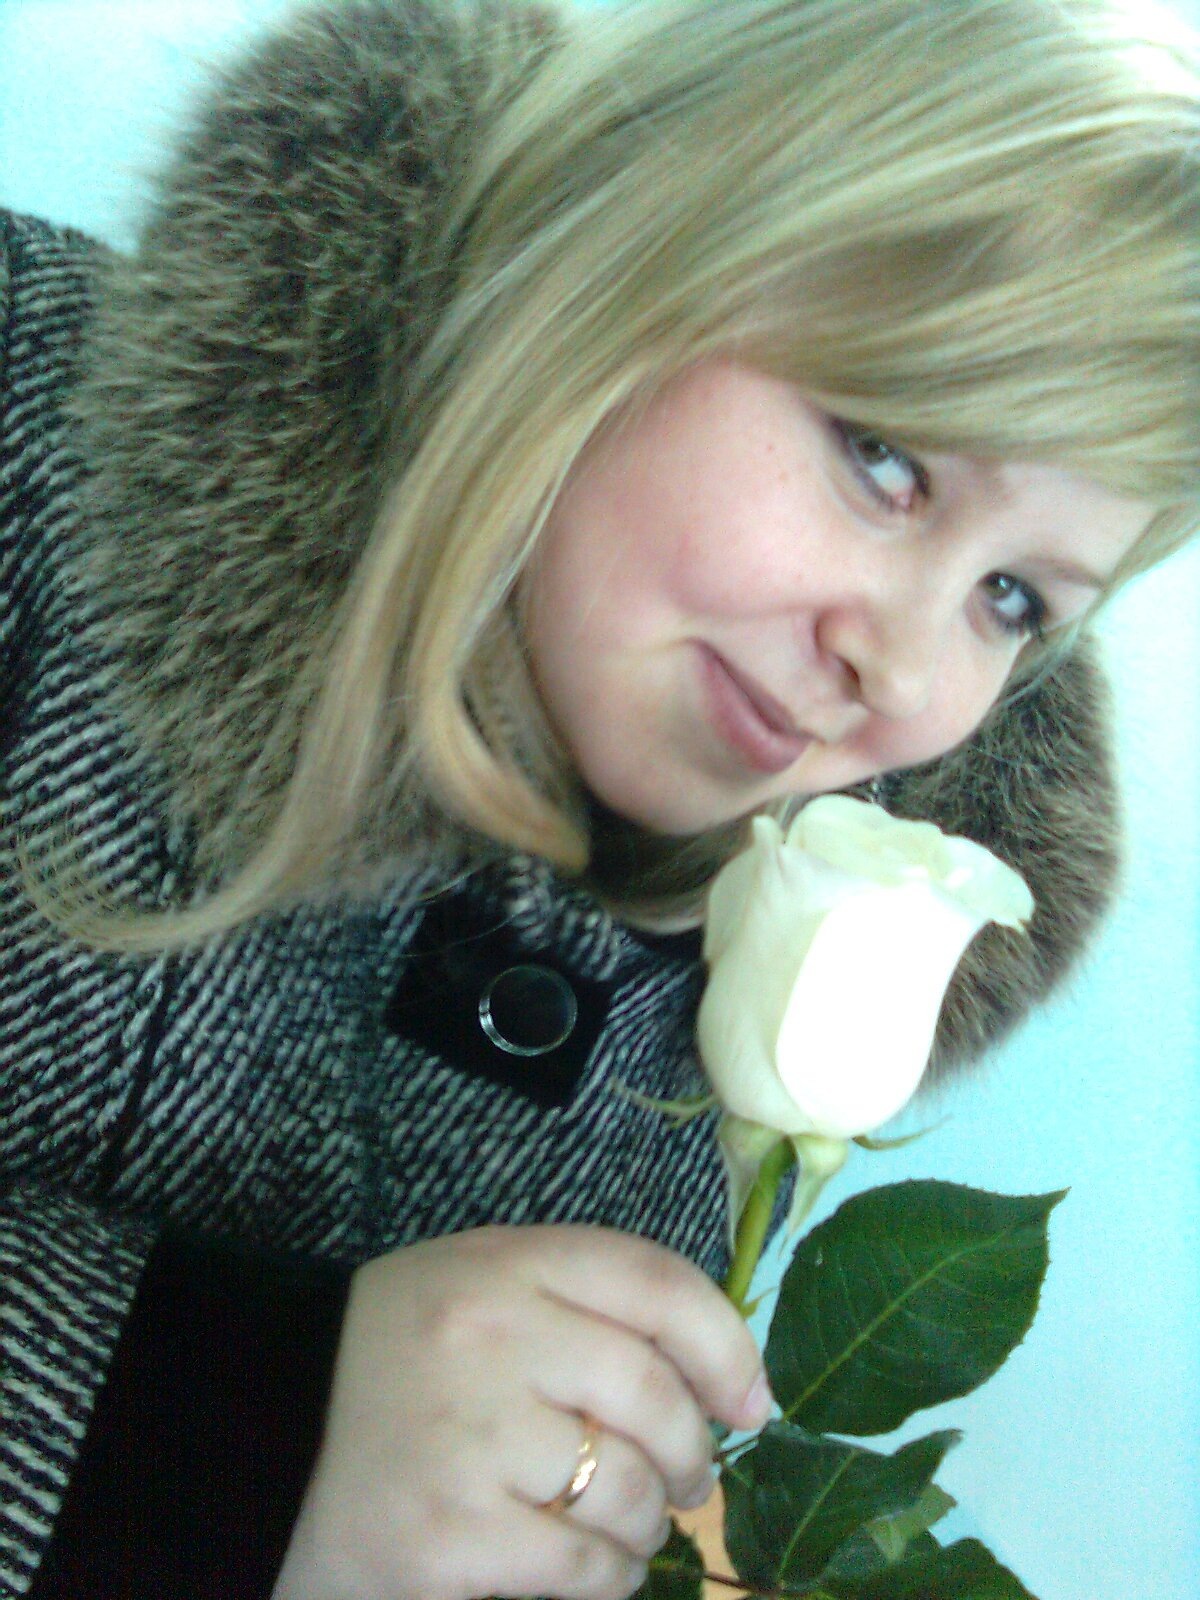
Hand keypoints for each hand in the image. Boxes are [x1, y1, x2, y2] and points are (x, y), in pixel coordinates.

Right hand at [271, 1224, 771, 1599]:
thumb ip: (591, 1313)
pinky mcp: (449, 1536)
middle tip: (683, 1479)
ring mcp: (467, 1437)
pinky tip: (584, 1568)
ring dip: (645, 1526)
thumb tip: (737, 1389)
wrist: (264, 1434)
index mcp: (505, 1263)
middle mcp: (489, 1335)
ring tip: (622, 1526)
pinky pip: (581, 1567)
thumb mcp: (487, 1293)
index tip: (751, 1404)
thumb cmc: (403, 1365)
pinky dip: (603, 1578)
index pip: (658, 1284)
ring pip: (626, 1492)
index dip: (728, 1347)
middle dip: (690, 1455)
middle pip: (654, 1397)